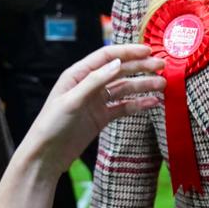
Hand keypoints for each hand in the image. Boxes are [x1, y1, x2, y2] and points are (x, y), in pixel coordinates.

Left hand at [18, 44, 165, 180]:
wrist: (46, 157)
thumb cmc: (51, 126)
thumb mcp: (72, 101)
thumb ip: (95, 81)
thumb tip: (118, 63)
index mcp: (78, 74)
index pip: (107, 56)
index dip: (128, 51)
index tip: (148, 50)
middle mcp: (89, 84)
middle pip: (120, 70)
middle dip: (141, 67)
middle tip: (162, 66)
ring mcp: (97, 101)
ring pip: (124, 88)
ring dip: (143, 85)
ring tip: (163, 85)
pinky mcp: (101, 117)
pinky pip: (123, 107)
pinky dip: (138, 104)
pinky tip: (153, 102)